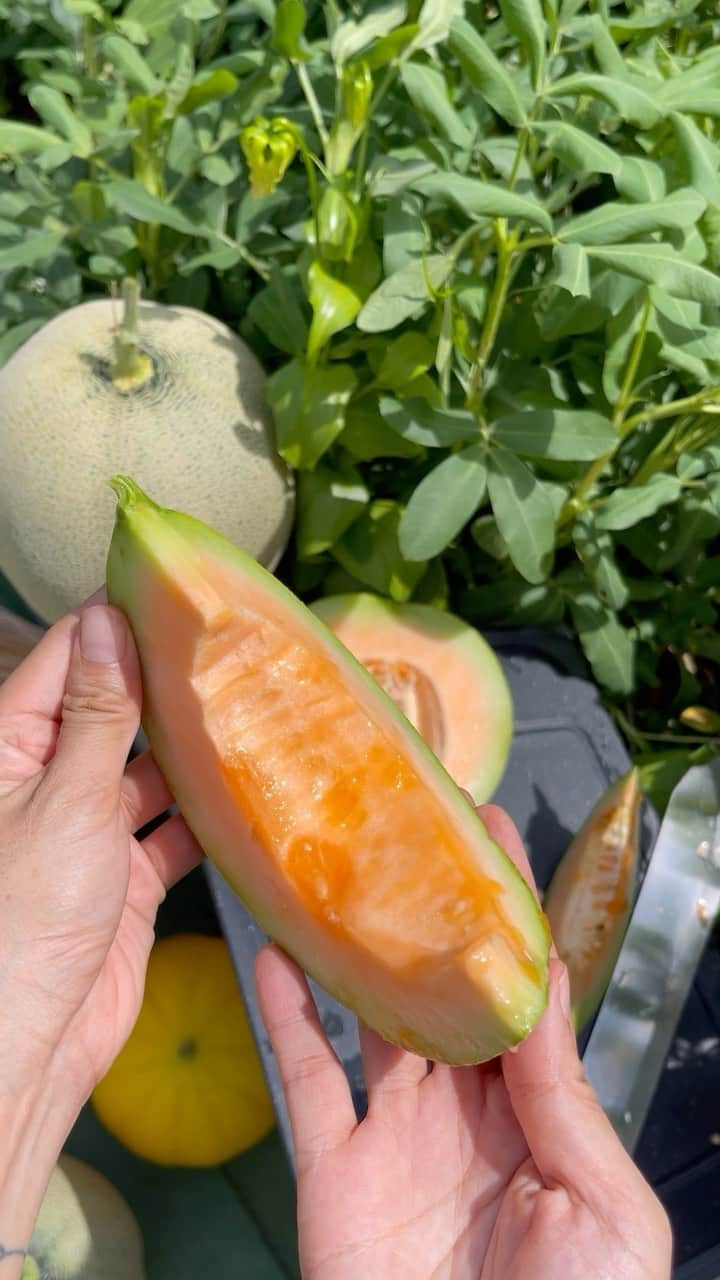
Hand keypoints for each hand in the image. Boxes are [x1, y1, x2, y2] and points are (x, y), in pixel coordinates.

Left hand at [0, 598, 200, 1266]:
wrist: (29, 1047)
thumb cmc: (23, 921)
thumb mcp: (67, 800)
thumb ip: (99, 714)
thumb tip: (108, 622)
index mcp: (10, 746)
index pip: (69, 657)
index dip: (119, 619)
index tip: (177, 587)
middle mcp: (48, 779)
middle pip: (113, 708)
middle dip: (168, 682)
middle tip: (237, 647)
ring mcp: (89, 828)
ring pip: (149, 768)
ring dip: (194, 749)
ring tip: (256, 709)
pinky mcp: (126, 876)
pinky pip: (172, 829)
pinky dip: (208, 816)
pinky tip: (251, 793)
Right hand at [257, 806, 671, 1279]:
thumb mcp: (606, 1214)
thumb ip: (569, 1100)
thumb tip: (542, 995)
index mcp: (539, 1119)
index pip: (523, 997)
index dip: (511, 918)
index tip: (495, 836)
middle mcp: (465, 1115)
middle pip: (443, 995)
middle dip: (430, 917)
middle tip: (410, 833)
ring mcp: (395, 1137)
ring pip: (371, 1021)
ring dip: (356, 952)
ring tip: (340, 875)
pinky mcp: (333, 1169)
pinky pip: (304, 1080)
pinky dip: (285, 1016)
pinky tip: (275, 955)